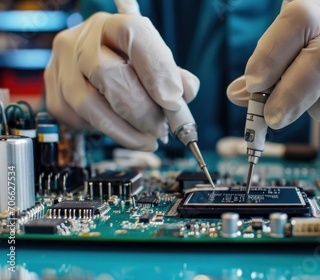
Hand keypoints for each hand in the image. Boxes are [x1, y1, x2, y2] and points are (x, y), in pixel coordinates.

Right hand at [44, 12, 199, 150]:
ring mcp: (62, 67)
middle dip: (141, 109)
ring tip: (148, 139)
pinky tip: (126, 133)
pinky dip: (108, 132)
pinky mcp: (54, 96)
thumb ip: (173, 76)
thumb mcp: (156, 62)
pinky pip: (79, 121)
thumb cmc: (131, 64)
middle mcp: (82, 40)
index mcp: (114, 25)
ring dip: (125, 129)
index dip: (156, 69)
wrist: (96, 69)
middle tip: (161, 128)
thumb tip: (184, 94)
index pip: (134, 35)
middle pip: (107, 73)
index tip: (173, 101)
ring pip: (89, 103)